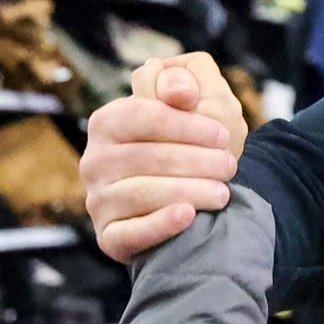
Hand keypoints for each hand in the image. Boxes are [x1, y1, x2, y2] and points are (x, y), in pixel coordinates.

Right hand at [82, 62, 239, 261]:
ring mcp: (98, 201)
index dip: (186, 125)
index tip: (223, 136)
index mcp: (107, 122)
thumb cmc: (191, 147)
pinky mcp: (108, 237)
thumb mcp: (196, 108)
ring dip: (188, 191)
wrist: (190, 201)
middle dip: (194, 161)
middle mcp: (94, 161)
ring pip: (141, 193)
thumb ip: (185, 87)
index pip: (143, 116)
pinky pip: (130, 233)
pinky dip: (160, 224)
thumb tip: (183, 90)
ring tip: (222, 193)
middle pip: (145, 157)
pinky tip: (188, 215)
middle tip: (229, 167)